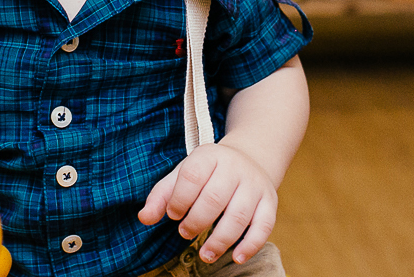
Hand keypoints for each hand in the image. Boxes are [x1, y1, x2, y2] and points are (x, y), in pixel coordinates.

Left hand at [137, 143, 276, 265]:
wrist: (249, 159)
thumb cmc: (209, 172)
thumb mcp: (183, 174)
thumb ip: (161, 195)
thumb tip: (143, 218)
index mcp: (209, 156)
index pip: (192, 176)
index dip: (179, 200)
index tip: (173, 215)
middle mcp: (234, 167)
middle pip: (214, 198)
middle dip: (196, 221)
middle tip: (185, 233)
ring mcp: (254, 185)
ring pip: (239, 215)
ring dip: (220, 240)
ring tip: (205, 255)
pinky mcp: (270, 202)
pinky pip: (264, 226)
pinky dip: (251, 245)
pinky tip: (236, 257)